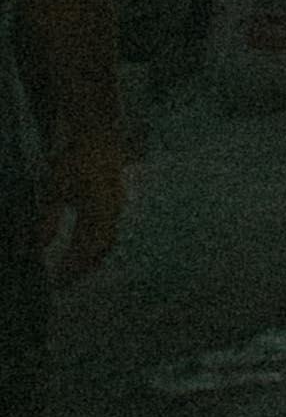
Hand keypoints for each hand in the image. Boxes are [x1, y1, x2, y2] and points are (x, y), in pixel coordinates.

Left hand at [40, 117, 123, 282]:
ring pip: (107, 242)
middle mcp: (112, 212)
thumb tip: (37, 249)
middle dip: (82, 268)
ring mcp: (117, 207)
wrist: (98, 134)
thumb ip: (48, 221)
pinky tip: (82, 248)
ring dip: (90, 258)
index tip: (57, 281)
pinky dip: (95, 245)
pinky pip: (108, 231)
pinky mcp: (116, 203)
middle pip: (100, 250)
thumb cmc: (75, 159)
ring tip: (72, 269)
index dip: (72, 267)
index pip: (85, 249)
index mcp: (99, 211)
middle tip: (63, 281)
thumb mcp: (55, 189)